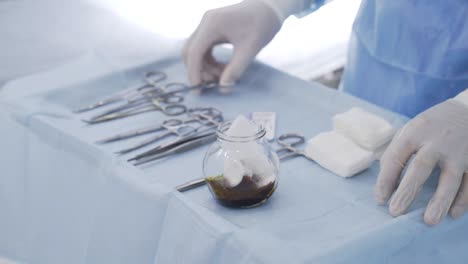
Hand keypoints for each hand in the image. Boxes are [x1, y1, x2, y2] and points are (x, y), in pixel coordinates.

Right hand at [183, 0, 281, 89]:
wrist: (270, 6)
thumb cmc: (262, 25)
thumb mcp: (250, 49)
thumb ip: (236, 69)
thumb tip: (223, 88)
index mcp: (212, 24)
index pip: (194, 52)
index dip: (193, 72)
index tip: (198, 89)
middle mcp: (206, 22)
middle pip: (190, 51)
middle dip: (198, 70)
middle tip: (212, 84)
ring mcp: (208, 24)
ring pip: (196, 50)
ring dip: (205, 67)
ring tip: (223, 76)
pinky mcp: (213, 27)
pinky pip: (204, 47)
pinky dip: (210, 60)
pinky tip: (223, 68)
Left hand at [375, 99, 467, 224]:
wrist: (467, 110)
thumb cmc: (430, 127)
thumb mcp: (410, 131)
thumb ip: (397, 153)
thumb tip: (384, 185)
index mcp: (414, 132)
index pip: (396, 157)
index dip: (386, 180)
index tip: (380, 200)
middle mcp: (436, 141)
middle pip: (420, 167)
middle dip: (407, 191)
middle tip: (395, 212)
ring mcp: (459, 151)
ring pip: (450, 178)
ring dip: (439, 201)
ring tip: (429, 221)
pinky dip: (463, 199)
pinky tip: (453, 213)